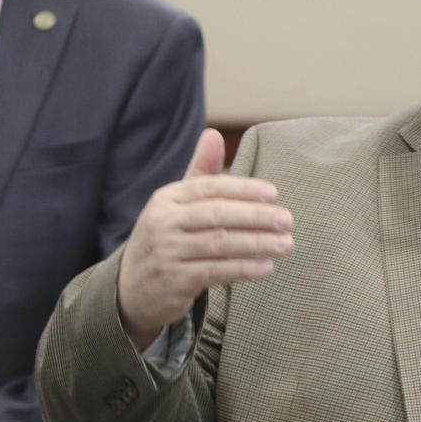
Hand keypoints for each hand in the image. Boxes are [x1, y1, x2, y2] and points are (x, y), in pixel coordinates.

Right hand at [117, 128, 294, 349]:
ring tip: (286, 245)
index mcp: (168, 198)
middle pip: (217, 214)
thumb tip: (214, 133)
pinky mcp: (174, 280)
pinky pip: (216, 271)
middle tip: (288, 221)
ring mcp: (167, 252)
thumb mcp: (178, 204)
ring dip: (257, 244)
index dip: (244, 189)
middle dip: (257, 217)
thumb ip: (201, 172)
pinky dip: (243, 269)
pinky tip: (267, 268)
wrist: (132, 288)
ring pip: (220, 244)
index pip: (210, 187)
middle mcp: (163, 222)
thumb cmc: (167, 238)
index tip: (274, 194)